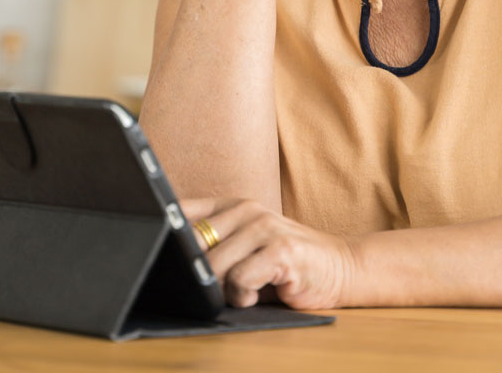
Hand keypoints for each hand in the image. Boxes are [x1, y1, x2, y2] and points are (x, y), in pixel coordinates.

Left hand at [182, 197, 353, 310]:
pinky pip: (240, 279)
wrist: (341, 267)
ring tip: (243, 290)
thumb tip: (166, 260)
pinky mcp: (281, 249)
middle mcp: (245, 209)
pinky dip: (242, 296)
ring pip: (213, 266)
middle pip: (192, 246)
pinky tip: (256, 294)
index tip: (159, 253)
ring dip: (223, 291)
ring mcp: (264, 226)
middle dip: (197, 275)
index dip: (165, 235)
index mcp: (230, 205)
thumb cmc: (285, 264)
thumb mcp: (244, 247)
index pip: (180, 211)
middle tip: (216, 287)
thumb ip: (212, 247)